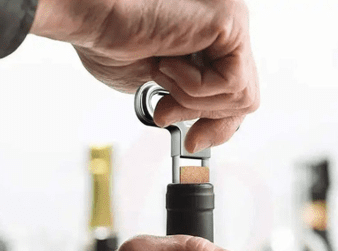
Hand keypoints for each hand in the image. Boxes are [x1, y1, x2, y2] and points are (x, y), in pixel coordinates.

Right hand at [30, 0, 259, 151]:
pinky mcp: (230, 22)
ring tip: (163, 72)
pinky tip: (169, 62)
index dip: (219, 124)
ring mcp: (232, 23)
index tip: (194, 141)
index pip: (236, 94)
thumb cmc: (112, 45)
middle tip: (167, 111)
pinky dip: (195, 87)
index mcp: (211, 43)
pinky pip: (232, 82)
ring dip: (192, 99)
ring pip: (241, 94)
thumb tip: (203, 130)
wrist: (93, 23)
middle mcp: (226, 31)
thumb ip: (190, 104)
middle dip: (205, 115)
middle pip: (244, 98)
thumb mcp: (162, 90)